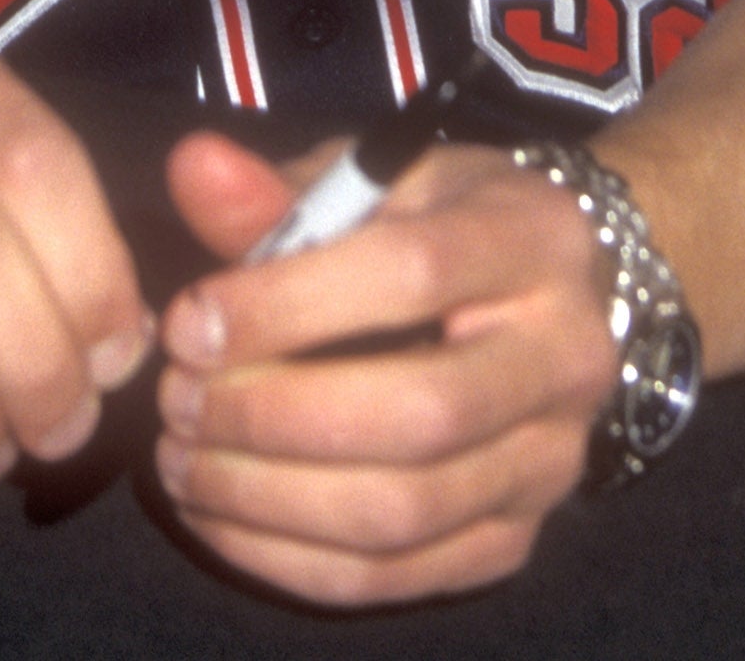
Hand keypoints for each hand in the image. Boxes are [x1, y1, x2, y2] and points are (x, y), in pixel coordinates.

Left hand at [154, 131, 617, 604]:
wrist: (548, 298)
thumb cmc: (438, 222)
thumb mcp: (372, 180)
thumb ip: (278, 190)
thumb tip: (191, 168)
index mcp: (535, 239)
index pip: (414, 274)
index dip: (288, 306)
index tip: (188, 323)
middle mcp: (567, 356)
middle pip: (417, 413)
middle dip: (272, 415)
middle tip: (177, 399)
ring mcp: (549, 462)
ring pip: (403, 511)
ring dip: (266, 496)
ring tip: (182, 458)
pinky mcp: (516, 538)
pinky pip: (395, 576)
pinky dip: (289, 557)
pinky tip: (219, 513)